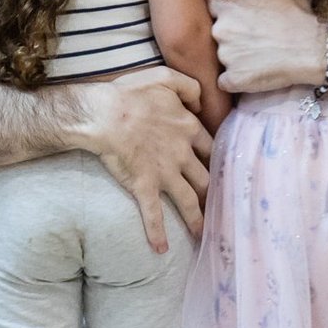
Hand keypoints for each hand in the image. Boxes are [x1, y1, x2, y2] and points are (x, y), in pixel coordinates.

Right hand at [80, 67, 211, 253]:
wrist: (104, 114)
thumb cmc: (130, 93)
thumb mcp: (164, 78)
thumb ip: (189, 86)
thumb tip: (201, 103)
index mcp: (188, 129)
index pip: (211, 147)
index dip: (217, 158)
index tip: (222, 169)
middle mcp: (182, 155)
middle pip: (205, 178)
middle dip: (214, 192)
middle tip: (222, 205)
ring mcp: (164, 173)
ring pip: (188, 200)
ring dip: (197, 218)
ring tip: (204, 234)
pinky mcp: (144, 187)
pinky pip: (153, 215)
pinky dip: (157, 233)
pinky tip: (161, 249)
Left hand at [209, 0, 321, 93]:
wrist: (312, 48)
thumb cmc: (295, 14)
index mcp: (226, 6)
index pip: (211, 6)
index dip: (226, 11)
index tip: (242, 16)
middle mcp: (220, 30)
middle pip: (215, 31)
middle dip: (229, 33)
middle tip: (253, 36)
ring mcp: (225, 57)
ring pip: (220, 55)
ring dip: (233, 55)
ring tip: (257, 54)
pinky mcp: (233, 80)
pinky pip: (224, 80)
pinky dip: (235, 78)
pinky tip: (252, 72)